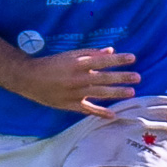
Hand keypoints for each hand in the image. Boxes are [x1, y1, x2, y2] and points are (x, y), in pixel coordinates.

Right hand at [10, 47, 139, 116]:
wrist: (29, 78)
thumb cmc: (51, 64)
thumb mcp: (70, 55)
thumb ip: (90, 53)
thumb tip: (110, 51)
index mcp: (78, 64)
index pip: (103, 61)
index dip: (118, 60)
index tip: (132, 58)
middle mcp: (78, 78)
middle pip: (104, 78)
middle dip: (122, 77)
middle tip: (138, 77)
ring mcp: (74, 93)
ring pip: (100, 93)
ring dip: (116, 93)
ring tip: (131, 93)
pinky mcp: (69, 104)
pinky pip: (87, 109)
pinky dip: (100, 113)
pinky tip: (113, 115)